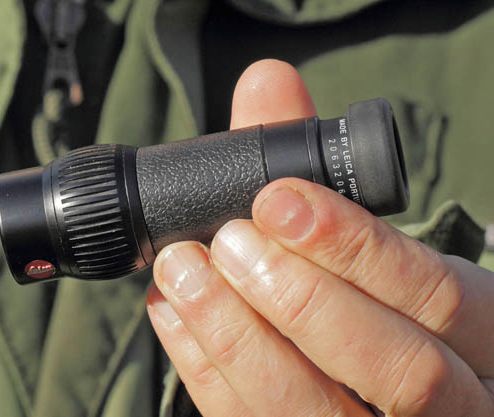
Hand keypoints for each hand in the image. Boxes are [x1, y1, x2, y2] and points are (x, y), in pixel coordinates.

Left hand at [146, 59, 493, 415]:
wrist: (380, 382)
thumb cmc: (382, 297)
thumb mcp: (376, 239)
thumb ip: (317, 163)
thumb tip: (267, 83)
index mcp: (480, 333)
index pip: (435, 294)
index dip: (354, 248)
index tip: (277, 199)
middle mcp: (451, 399)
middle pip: (399, 368)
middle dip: (302, 301)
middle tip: (227, 243)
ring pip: (319, 410)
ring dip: (240, 338)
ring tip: (183, 273)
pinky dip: (208, 370)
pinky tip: (172, 315)